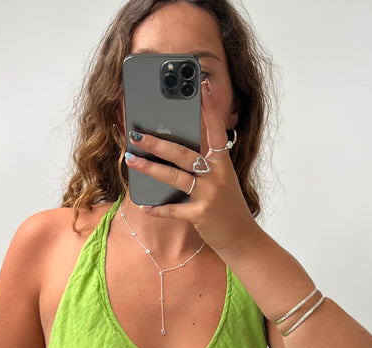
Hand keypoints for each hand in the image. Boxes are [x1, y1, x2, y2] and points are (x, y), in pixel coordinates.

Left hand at [124, 82, 255, 255]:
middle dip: (158, 143)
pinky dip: (159, 209)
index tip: (202, 86)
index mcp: (222, 163)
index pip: (216, 130)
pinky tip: (145, 206)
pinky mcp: (201, 215)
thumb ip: (204, 164)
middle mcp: (217, 175)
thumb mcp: (221, 180)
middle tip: (136, 134)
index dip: (209, 108)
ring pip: (175, 177)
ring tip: (131, 160)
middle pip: (184, 154)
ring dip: (150, 168)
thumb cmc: (227, 206)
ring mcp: (209, 195)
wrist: (241, 237)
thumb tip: (173, 148)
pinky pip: (175, 210)